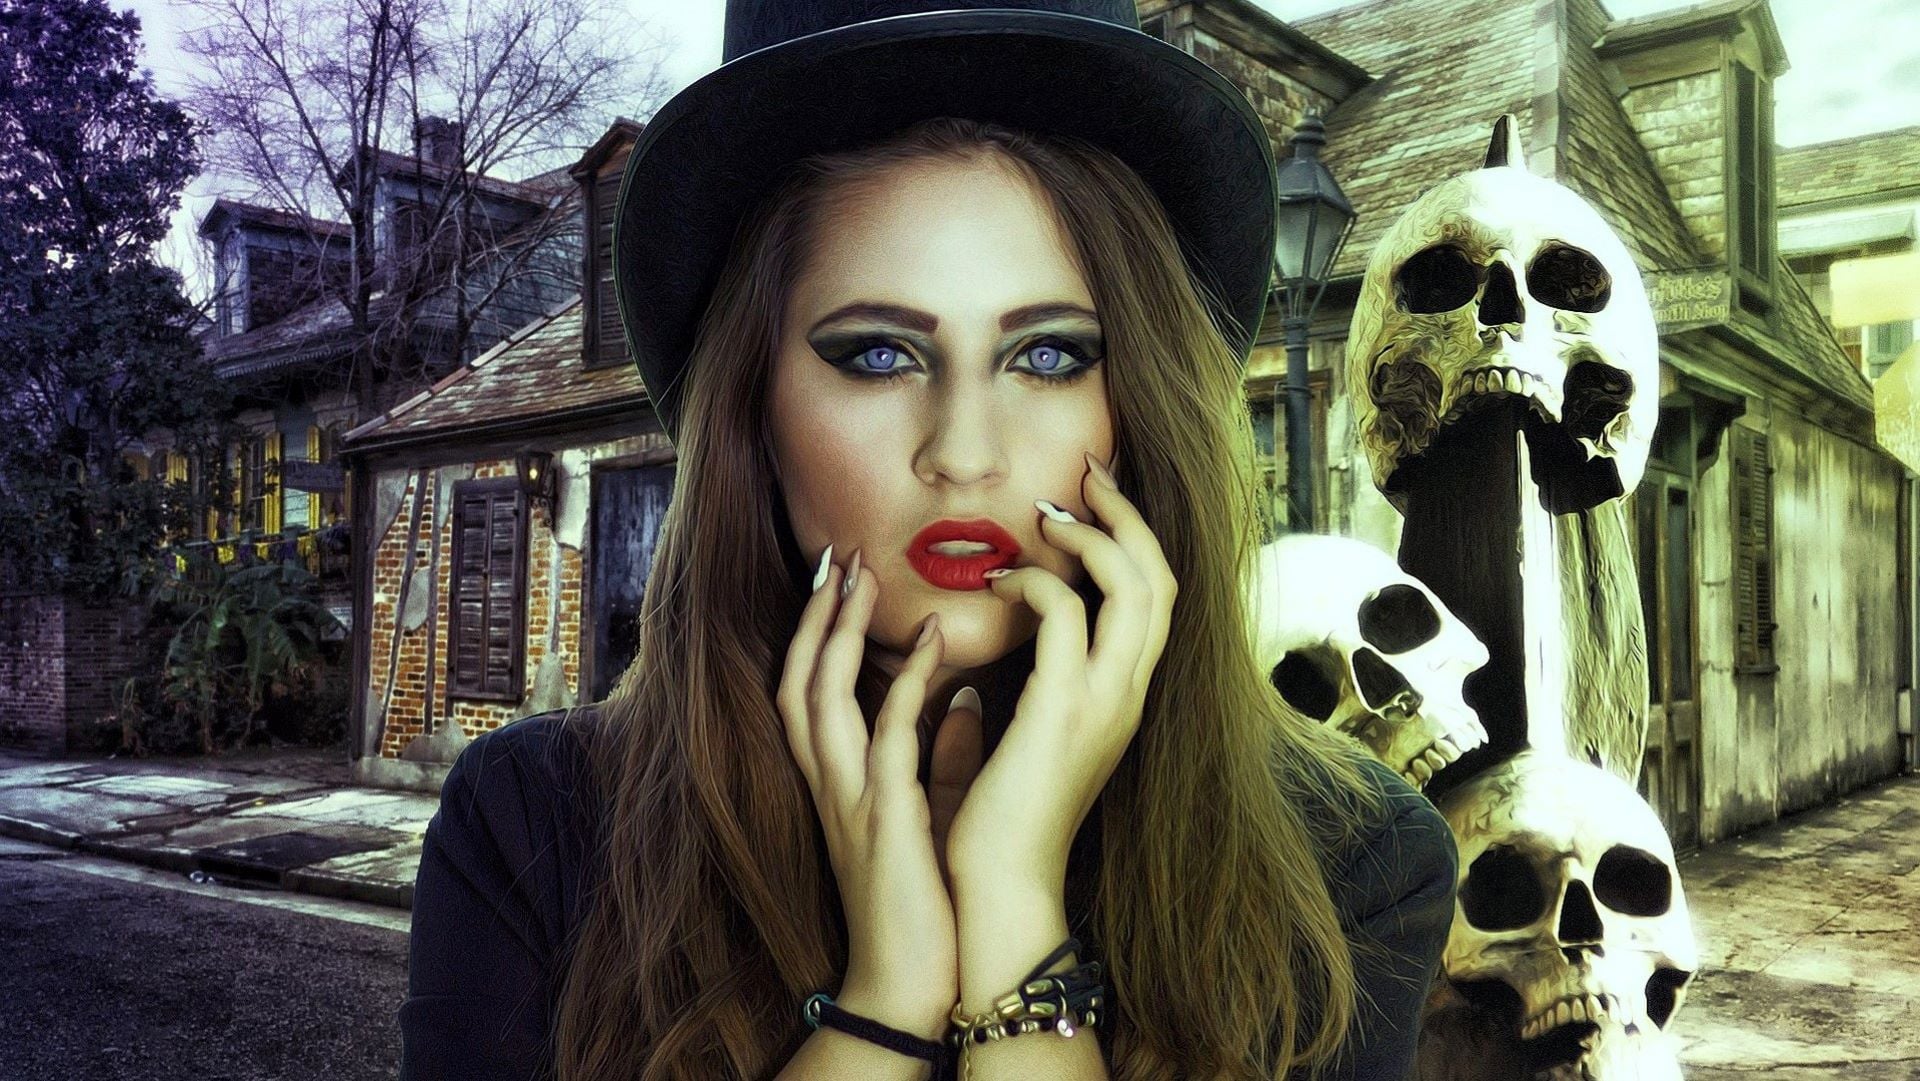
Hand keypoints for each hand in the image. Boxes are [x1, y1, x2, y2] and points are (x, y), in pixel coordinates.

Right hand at [776, 548, 972, 1036]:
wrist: (913, 981)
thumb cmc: (924, 901)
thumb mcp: (927, 814)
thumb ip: (939, 755)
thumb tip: (963, 700)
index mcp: (837, 783)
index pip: (806, 692)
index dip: (815, 633)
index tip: (839, 577)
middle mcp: (829, 784)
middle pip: (795, 680)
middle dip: (813, 615)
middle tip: (836, 553)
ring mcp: (849, 800)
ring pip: (819, 697)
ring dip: (839, 631)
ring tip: (864, 573)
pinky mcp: (885, 818)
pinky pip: (889, 735)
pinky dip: (909, 680)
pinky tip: (934, 636)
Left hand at [945, 453, 1177, 890]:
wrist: (1001, 887)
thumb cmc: (1004, 817)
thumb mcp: (1032, 736)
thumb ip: (1037, 685)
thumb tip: (1007, 636)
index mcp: (1126, 697)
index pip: (1158, 597)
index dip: (1133, 537)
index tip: (1093, 496)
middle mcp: (1132, 693)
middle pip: (1163, 577)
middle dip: (1126, 514)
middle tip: (1086, 472)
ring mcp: (1107, 701)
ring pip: (1135, 585)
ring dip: (1090, 535)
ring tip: (1045, 515)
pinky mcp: (1065, 710)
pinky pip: (1069, 614)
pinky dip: (1038, 580)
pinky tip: (999, 580)